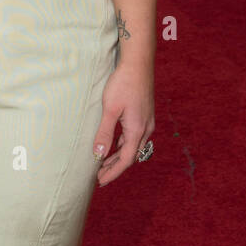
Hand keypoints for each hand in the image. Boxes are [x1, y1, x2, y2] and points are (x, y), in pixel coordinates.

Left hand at [92, 59, 154, 186]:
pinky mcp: (144, 115)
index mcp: (137, 130)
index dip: (113, 172)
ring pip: (133, 147)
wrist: (138, 64)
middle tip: (99, 176)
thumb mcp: (110, 109)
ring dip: (119, 156)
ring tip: (104, 164)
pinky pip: (135, 137)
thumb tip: (99, 155)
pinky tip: (114, 145)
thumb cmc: (123, 84)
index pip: (125, 160)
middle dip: (115, 167)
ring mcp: (146, 122)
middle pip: (131, 156)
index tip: (100, 181)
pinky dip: (123, 145)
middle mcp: (145, 129)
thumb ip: (105, 133)